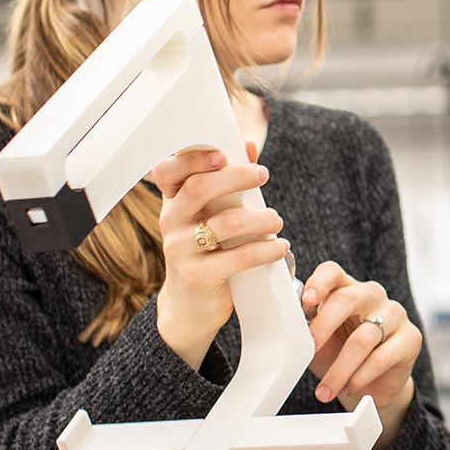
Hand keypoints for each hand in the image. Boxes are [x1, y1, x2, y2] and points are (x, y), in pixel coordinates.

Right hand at [148, 143, 290, 369]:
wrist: (190, 306)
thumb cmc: (207, 252)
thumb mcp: (212, 216)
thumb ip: (228, 183)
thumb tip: (249, 144)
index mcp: (172, 202)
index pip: (168, 171)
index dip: (191, 158)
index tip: (223, 154)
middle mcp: (170, 222)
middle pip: (199, 188)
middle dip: (237, 177)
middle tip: (264, 176)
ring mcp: (179, 250)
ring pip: (226, 223)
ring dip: (261, 219)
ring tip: (276, 221)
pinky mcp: (196, 276)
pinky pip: (237, 257)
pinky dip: (266, 250)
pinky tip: (281, 247)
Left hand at [300, 261, 421, 412]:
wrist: (370, 386)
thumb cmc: (339, 356)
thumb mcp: (317, 341)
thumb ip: (305, 326)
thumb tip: (286, 322)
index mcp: (346, 288)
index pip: (332, 272)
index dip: (319, 282)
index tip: (306, 301)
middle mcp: (372, 295)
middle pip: (348, 298)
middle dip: (324, 326)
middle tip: (310, 350)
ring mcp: (395, 314)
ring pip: (363, 337)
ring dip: (340, 369)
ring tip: (326, 389)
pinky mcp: (411, 338)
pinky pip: (381, 357)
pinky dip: (360, 377)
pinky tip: (349, 388)